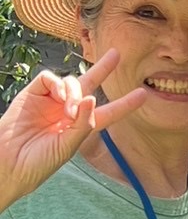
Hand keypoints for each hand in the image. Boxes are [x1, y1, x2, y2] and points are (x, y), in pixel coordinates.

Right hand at [0, 50, 146, 211]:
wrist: (8, 164)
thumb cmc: (37, 162)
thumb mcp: (67, 147)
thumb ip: (83, 124)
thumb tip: (93, 98)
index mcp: (79, 128)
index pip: (108, 113)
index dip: (124, 104)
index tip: (143, 95)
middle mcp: (66, 111)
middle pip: (90, 85)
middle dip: (103, 68)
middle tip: (117, 54)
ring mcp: (50, 101)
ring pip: (72, 81)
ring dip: (75, 93)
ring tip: (69, 111)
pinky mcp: (33, 94)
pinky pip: (50, 79)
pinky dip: (59, 84)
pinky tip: (60, 97)